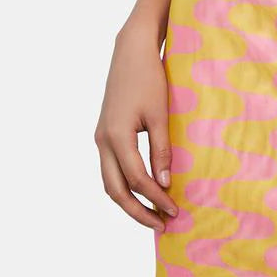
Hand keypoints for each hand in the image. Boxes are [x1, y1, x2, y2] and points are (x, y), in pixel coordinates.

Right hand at [94, 21, 177, 231]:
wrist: (131, 51)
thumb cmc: (149, 78)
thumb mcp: (160, 113)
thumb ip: (162, 150)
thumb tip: (165, 184)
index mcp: (116, 136)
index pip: (136, 179)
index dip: (156, 198)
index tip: (175, 210)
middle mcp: (102, 141)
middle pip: (115, 190)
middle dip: (137, 211)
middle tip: (161, 225)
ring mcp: (101, 137)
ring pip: (110, 182)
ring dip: (129, 201)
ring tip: (153, 214)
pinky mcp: (105, 133)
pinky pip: (111, 168)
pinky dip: (125, 184)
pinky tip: (144, 189)